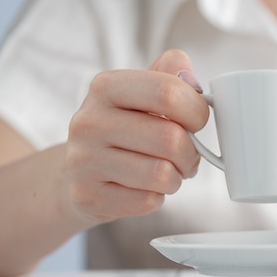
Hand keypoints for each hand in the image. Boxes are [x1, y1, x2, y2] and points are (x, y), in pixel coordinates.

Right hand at [65, 49, 208, 224]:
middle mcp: (89, 121)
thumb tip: (191, 78)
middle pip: (170, 139)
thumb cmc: (124, 130)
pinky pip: (147, 201)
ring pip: (161, 174)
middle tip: (186, 156)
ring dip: (176, 178)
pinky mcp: (87, 196)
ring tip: (166, 171)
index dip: (197, 111)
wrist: (79, 173)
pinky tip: (144, 188)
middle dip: (191, 153)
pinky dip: (157, 197)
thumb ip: (169, 75)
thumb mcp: (141, 94)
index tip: (197, 121)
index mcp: (106, 87)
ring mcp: (84, 160)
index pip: (169, 93)